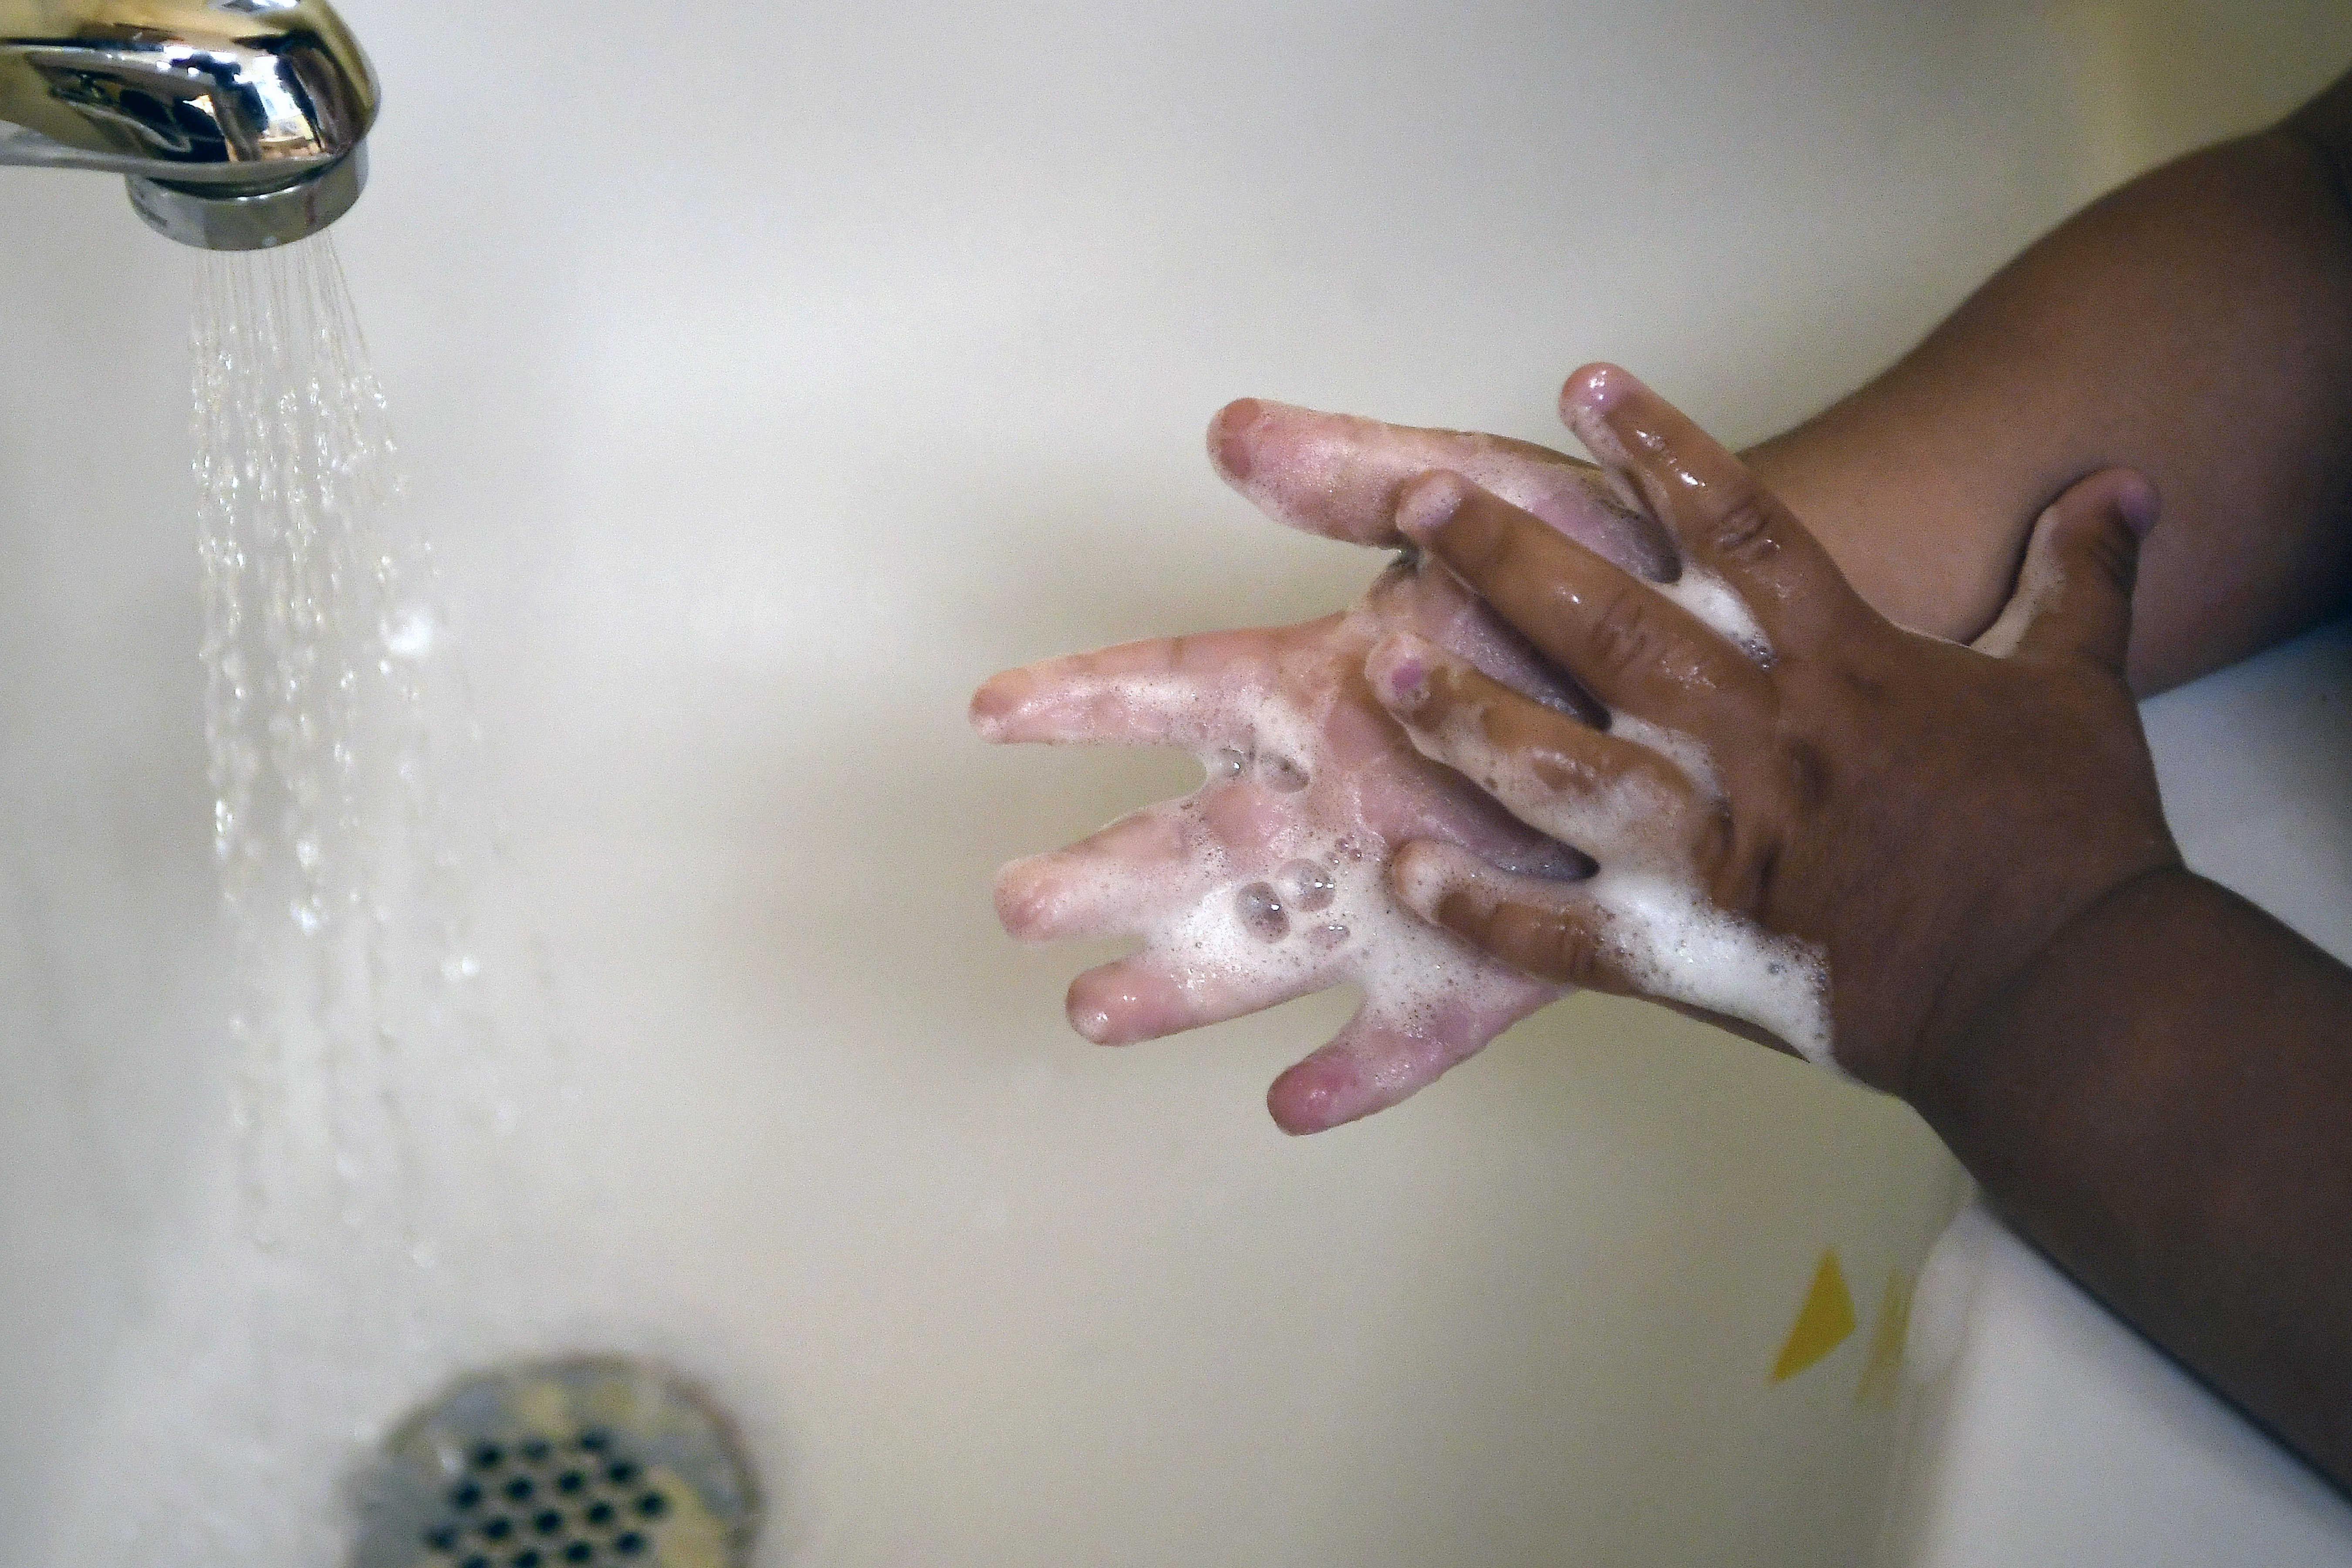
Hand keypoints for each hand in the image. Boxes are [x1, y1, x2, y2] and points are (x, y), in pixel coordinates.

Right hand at [972, 397, 1702, 1132]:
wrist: (1730, 651)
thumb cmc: (1594, 560)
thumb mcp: (1480, 492)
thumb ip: (1361, 477)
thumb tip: (1233, 431)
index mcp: (1326, 684)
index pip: (1179, 686)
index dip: (1083, 697)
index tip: (989, 708)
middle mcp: (1346, 791)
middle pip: (1199, 837)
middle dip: (1106, 870)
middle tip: (1017, 903)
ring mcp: (1410, 876)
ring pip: (1274, 940)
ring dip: (1187, 980)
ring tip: (1096, 1010)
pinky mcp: (1495, 955)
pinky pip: (1419, 1024)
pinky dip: (1365, 1069)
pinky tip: (1295, 1103)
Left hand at [1367, 364, 2180, 1094]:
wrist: (2069, 995)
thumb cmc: (2071, 842)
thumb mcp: (2083, 688)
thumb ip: (2082, 578)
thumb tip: (2121, 487)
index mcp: (1844, 669)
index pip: (1739, 525)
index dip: (1657, 445)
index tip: (1583, 381)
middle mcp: (1760, 744)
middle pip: (1613, 629)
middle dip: (1510, 561)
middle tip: (1422, 504)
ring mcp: (1714, 850)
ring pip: (1560, 770)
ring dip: (1468, 717)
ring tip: (1387, 666)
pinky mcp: (1689, 952)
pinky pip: (1557, 932)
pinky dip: (1478, 906)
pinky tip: (1406, 869)